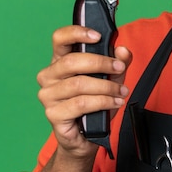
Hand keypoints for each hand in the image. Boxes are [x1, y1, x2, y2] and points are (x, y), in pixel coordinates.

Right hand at [36, 25, 130, 158]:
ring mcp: (48, 96)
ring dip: (106, 86)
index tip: (97, 35)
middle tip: (119, 68)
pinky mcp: (53, 114)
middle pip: (72, 61)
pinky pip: (81, 104)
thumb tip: (122, 50)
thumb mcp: (110, 80)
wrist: (85, 138)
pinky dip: (103, 101)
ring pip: (79, 84)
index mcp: (59, 62)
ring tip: (121, 91)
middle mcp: (49, 76)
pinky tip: (114, 103)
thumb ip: (117, 63)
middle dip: (101, 63)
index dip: (76, 33)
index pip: (59, 39)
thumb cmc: (94, 106)